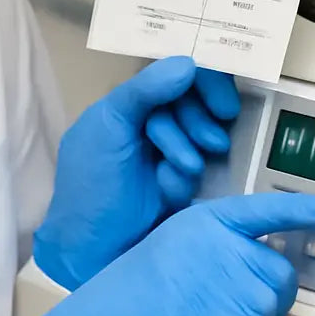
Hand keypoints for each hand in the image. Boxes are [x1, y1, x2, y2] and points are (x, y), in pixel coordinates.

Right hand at [28, 190, 314, 315]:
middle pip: (279, 270)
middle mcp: (220, 246)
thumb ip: (212, 247)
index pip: (262, 212)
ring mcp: (226, 285)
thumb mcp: (170, 250)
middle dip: (270, 294)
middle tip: (235, 307)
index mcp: (203, 222)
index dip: (301, 212)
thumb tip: (249, 266)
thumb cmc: (128, 296)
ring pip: (273, 309)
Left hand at [33, 55, 238, 289]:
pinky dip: (185, 178)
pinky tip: (170, 194)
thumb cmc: (91, 182)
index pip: (172, 75)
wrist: (90, 252)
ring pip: (197, 137)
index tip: (223, 103)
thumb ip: (144, 90)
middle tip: (211, 142)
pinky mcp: (177, 188)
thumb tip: (189, 63)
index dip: (203, 82)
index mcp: (128, 105)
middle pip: (192, 103)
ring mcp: (165, 156)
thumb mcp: (108, 126)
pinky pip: (196, 172)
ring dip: (192, 150)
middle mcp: (148, 124)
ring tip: (185, 170)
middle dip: (199, 121)